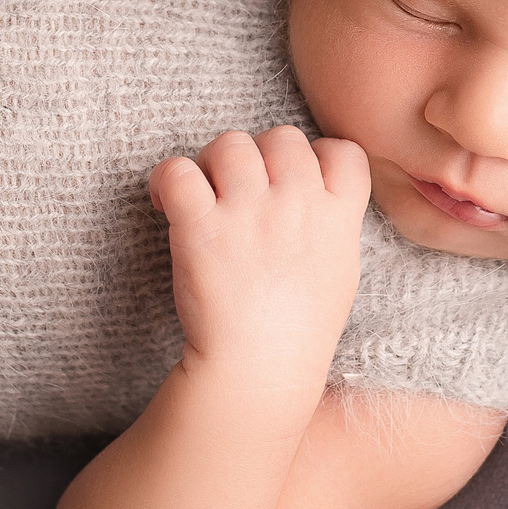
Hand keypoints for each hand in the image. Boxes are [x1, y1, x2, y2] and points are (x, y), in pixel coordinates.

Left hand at [149, 126, 368, 376]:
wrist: (258, 370)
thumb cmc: (298, 333)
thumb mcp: (339, 275)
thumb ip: (332, 228)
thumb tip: (317, 199)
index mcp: (336, 217)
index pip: (341, 151)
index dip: (314, 157)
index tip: (290, 182)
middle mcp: (295, 204)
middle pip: (280, 137)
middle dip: (258, 156)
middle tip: (238, 191)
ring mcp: (248, 212)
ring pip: (229, 144)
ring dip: (211, 163)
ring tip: (201, 195)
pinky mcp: (201, 226)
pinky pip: (178, 170)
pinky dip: (166, 180)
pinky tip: (166, 205)